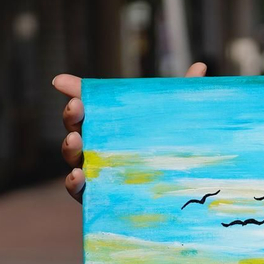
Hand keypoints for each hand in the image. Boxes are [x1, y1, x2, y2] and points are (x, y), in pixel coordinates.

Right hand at [52, 63, 205, 202]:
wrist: (173, 197)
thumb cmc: (167, 150)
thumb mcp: (174, 122)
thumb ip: (183, 95)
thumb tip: (201, 66)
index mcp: (109, 124)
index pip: (88, 105)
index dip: (75, 92)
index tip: (62, 83)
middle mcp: (96, 145)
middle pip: (76, 128)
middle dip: (72, 117)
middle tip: (77, 107)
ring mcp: (95, 171)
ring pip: (73, 157)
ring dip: (69, 147)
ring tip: (75, 140)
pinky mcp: (97, 197)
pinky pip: (79, 190)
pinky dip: (74, 183)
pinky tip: (79, 175)